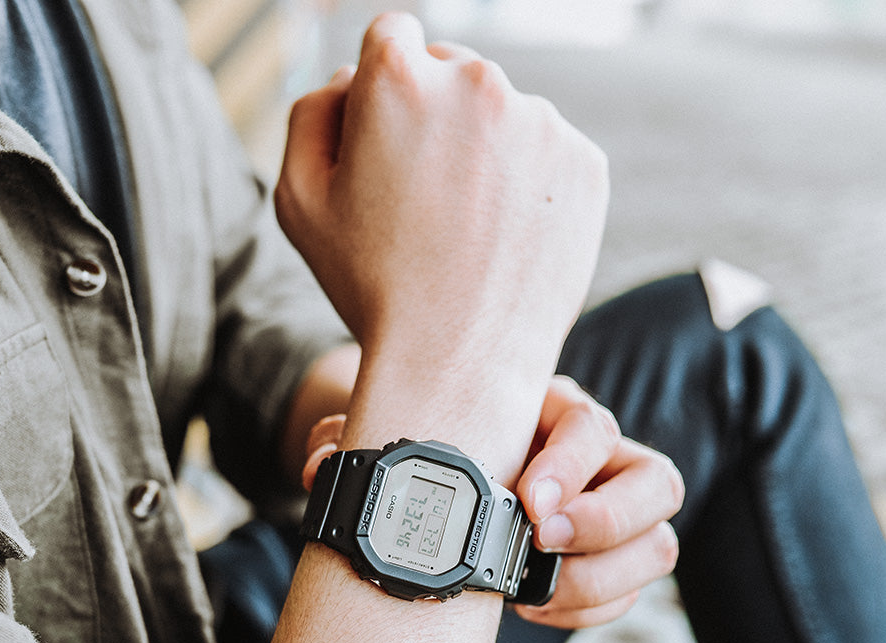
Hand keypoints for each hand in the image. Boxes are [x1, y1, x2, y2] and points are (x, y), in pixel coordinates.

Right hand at [276, 13, 608, 482]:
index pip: (391, 37)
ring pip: (504, 114)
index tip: (391, 143)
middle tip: (426, 202)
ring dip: (487, 152)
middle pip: (452, 71)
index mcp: (398, 77)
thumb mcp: (300, 200)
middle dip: (436, 119)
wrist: (459, 361)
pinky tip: (507, 239)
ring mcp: (541, 121)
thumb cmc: (371, 286)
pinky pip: (548, 154)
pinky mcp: (585, 163)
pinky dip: (531, 185)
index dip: (383, 93)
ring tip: (469, 231)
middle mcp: (477, 81)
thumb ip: (312, 111)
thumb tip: (351, 76)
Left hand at [301, 376, 683, 629]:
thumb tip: (322, 466)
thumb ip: (357, 440)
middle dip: (604, 523)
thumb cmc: (430, 455)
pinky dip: (590, 610)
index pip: (593, 425)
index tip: (527, 503)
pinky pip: (630, 591)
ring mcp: (612, 512)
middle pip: (657, 483)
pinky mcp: (611, 560)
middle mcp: (598, 462)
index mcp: (553, 415)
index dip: (570, 465)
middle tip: (539, 543)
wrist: (450, 486)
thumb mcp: (396, 439)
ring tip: (532, 594)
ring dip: (603, 579)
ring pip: (657, 542)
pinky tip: (531, 608)